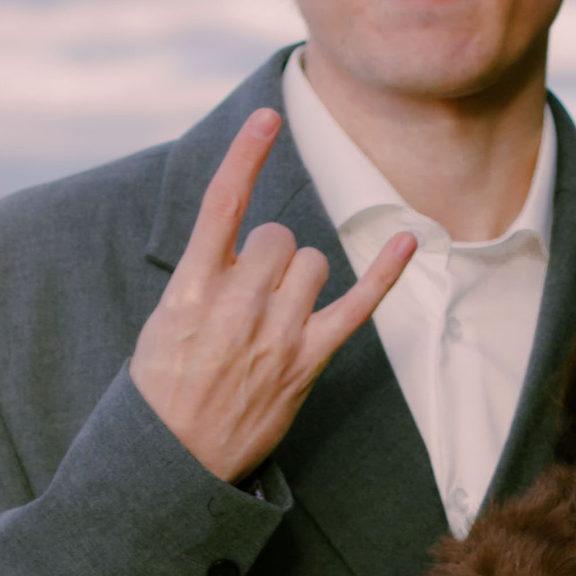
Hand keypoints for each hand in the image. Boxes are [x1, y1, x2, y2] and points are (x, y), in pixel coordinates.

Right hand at [129, 110, 416, 481]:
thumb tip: (244, 240)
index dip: (246, 156)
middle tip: (249, 293)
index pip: (222, 205)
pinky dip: (386, 272)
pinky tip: (411, 241)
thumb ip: (204, 275)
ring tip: (274, 313)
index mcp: (192, 288)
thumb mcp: (165, 320)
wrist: (174, 459)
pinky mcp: (307, 361)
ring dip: (299, 275)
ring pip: (311, 261)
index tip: (268, 116)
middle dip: (269, 253)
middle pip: (278, 237)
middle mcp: (237, 304)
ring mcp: (276, 333)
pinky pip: (357, 305)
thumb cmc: (166, 386)